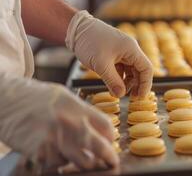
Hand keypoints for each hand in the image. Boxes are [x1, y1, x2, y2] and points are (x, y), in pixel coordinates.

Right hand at [0, 75, 118, 170]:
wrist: (5, 99)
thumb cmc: (34, 97)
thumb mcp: (63, 96)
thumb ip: (82, 111)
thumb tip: (99, 128)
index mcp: (77, 108)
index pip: (106, 127)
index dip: (111, 138)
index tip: (110, 142)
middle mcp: (69, 124)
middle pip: (100, 148)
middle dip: (108, 157)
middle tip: (110, 161)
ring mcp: (55, 139)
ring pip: (80, 161)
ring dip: (82, 161)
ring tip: (78, 156)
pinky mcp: (40, 152)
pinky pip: (58, 164)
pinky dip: (59, 162)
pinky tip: (55, 152)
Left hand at [66, 11, 152, 97]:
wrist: (76, 29)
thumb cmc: (89, 42)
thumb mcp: (101, 65)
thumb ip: (112, 81)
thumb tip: (121, 95)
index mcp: (131, 49)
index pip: (146, 69)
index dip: (145, 84)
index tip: (140, 97)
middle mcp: (130, 49)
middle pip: (140, 70)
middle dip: (137, 85)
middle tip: (131, 98)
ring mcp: (122, 51)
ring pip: (131, 70)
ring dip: (127, 82)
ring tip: (119, 93)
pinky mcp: (114, 53)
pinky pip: (122, 67)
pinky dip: (119, 77)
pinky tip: (113, 85)